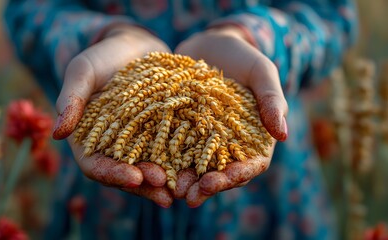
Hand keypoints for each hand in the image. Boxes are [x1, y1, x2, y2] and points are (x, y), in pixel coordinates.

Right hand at [52, 24, 173, 207]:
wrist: (134, 47)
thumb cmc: (102, 57)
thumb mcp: (83, 72)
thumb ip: (71, 99)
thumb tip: (58, 134)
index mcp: (88, 139)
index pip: (95, 166)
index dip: (112, 174)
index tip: (133, 177)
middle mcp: (112, 147)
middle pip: (124, 174)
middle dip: (143, 184)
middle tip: (165, 190)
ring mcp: (137, 143)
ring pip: (147, 169)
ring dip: (163, 182)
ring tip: (182, 190)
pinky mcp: (158, 135)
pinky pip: (168, 153)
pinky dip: (179, 164)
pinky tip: (194, 170)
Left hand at [175, 26, 288, 206]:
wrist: (211, 47)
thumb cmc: (243, 58)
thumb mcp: (261, 72)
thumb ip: (272, 100)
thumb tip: (283, 135)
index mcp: (254, 138)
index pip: (251, 165)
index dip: (236, 176)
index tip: (219, 181)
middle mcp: (230, 145)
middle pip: (222, 174)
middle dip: (207, 187)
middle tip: (189, 196)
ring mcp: (206, 141)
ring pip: (198, 169)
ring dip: (186, 182)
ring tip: (171, 190)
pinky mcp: (184, 133)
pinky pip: (176, 150)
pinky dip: (168, 162)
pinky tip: (154, 169)